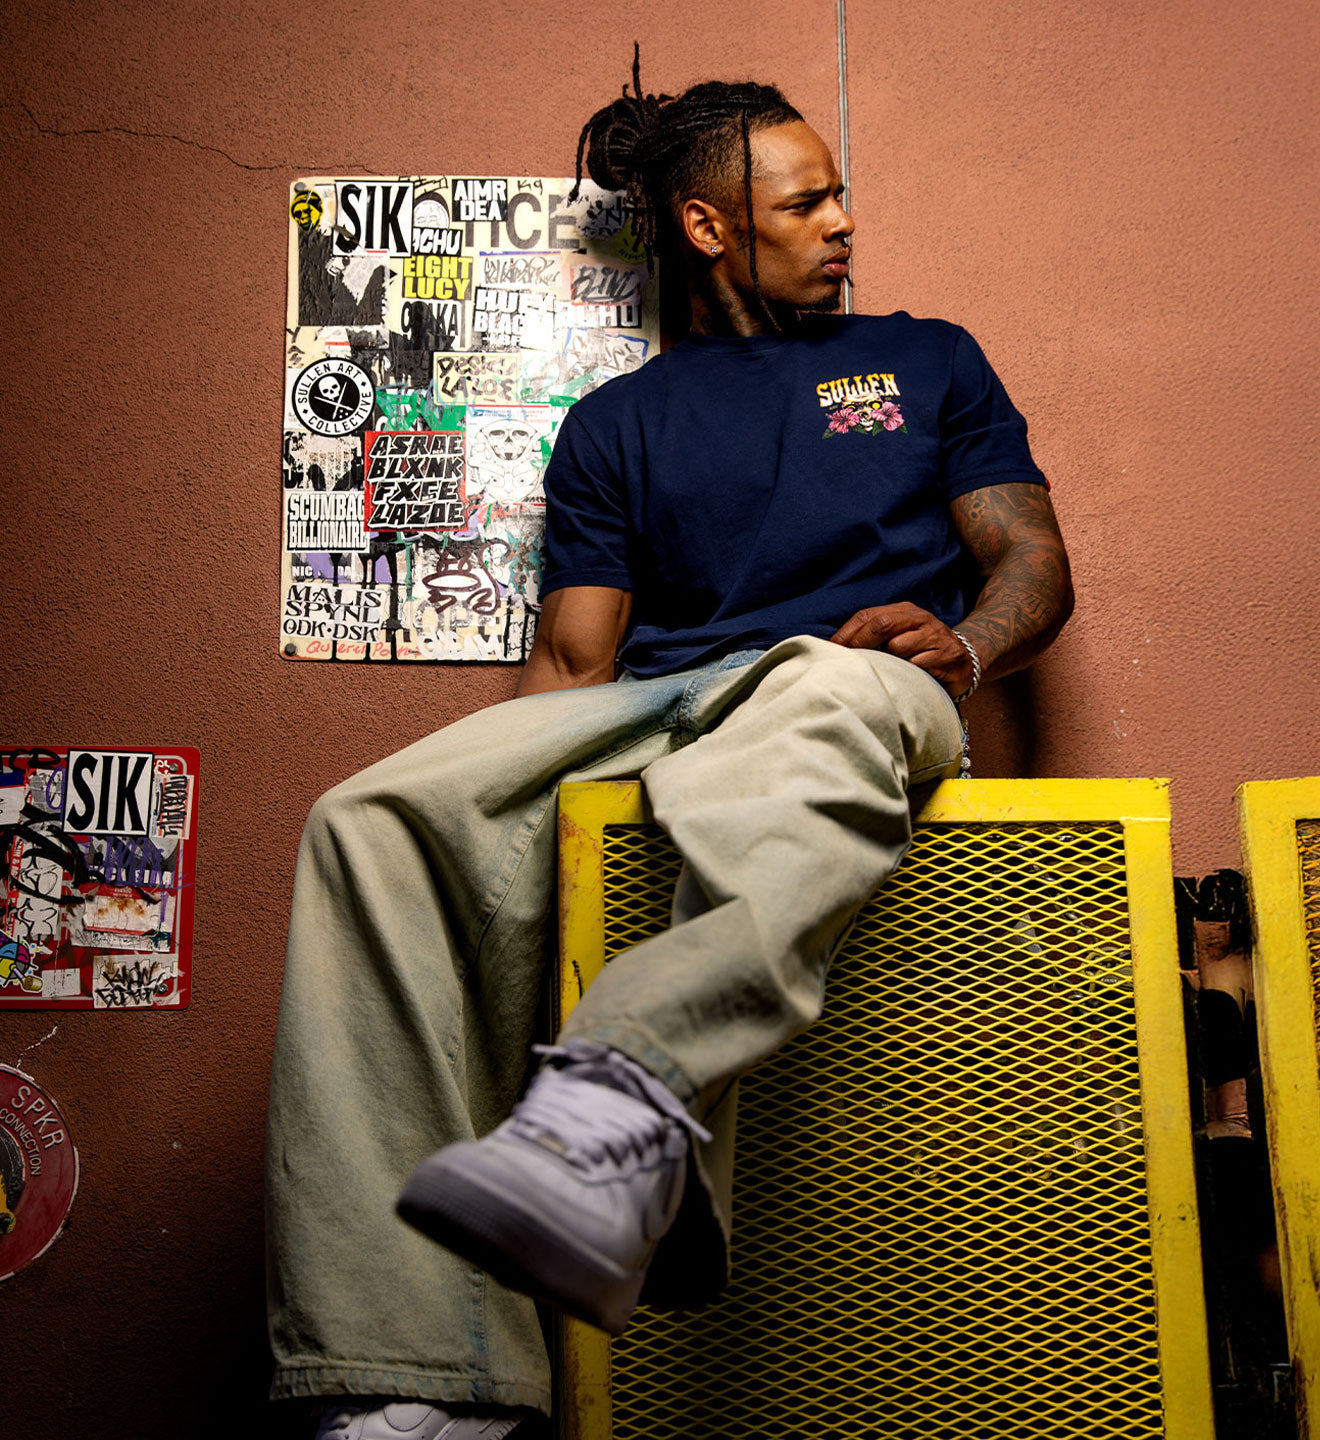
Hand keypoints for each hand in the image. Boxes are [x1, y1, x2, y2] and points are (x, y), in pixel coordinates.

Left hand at [829, 602, 973, 695]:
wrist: (966, 660)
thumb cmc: (923, 651)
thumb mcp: (901, 636)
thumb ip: (876, 636)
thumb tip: (837, 647)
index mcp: (905, 611)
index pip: (869, 615)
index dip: (847, 632)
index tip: (831, 649)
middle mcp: (920, 618)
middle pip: (882, 624)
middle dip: (860, 643)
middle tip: (848, 661)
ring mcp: (935, 636)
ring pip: (899, 646)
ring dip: (888, 661)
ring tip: (889, 670)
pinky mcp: (947, 655)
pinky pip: (918, 664)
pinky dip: (909, 672)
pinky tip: (910, 677)